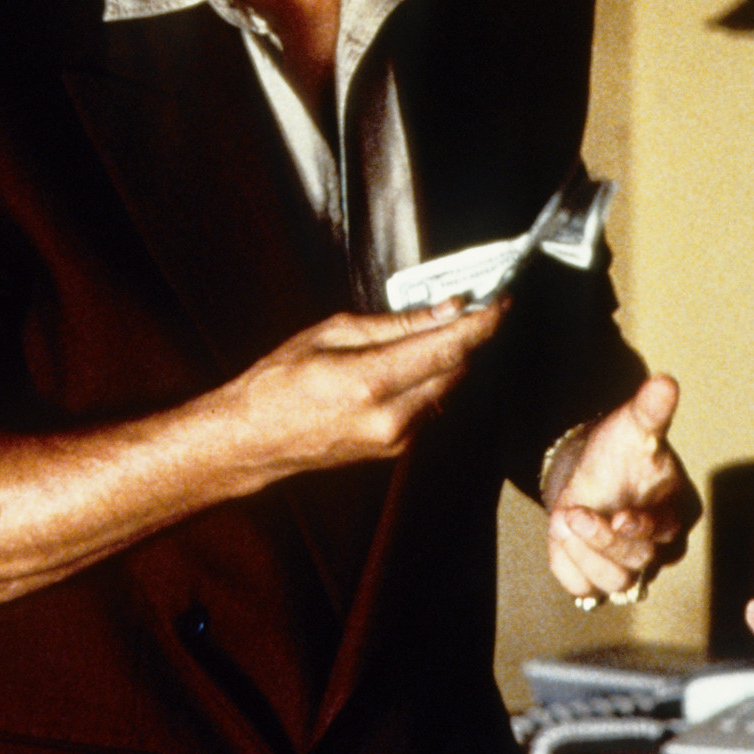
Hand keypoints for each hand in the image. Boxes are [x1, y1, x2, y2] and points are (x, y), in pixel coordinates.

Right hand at [226, 297, 506, 475]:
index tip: (500, 303)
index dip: (481, 324)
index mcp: (371, 382)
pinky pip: (427, 406)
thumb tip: (444, 309)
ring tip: (432, 331)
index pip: (447, 349)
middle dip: (466, 337)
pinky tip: (408, 364)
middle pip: (455, 370)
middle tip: (469, 307)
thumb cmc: (280, 381)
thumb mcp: (333, 333)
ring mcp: (395, 439)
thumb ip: (395, 324)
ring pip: (445, 389)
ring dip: (446, 359)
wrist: (253, 440)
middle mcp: (391, 417)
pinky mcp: (394, 450)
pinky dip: (427, 381)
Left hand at [544, 375, 701, 604]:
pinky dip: (569, 568)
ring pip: (614, 583)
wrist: (588, 472)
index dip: (643, 529)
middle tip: (573, 513)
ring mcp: (631, 567)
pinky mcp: (600, 579)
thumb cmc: (619, 451)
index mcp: (678, 512)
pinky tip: (561, 537)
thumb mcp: (632, 426)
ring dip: (583, 555)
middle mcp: (660, 547)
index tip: (620, 517)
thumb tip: (665, 382)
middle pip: (639, 562)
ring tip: (563, 520)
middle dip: (602, 540)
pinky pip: (584, 592)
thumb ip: (650, 410)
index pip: (667, 533)